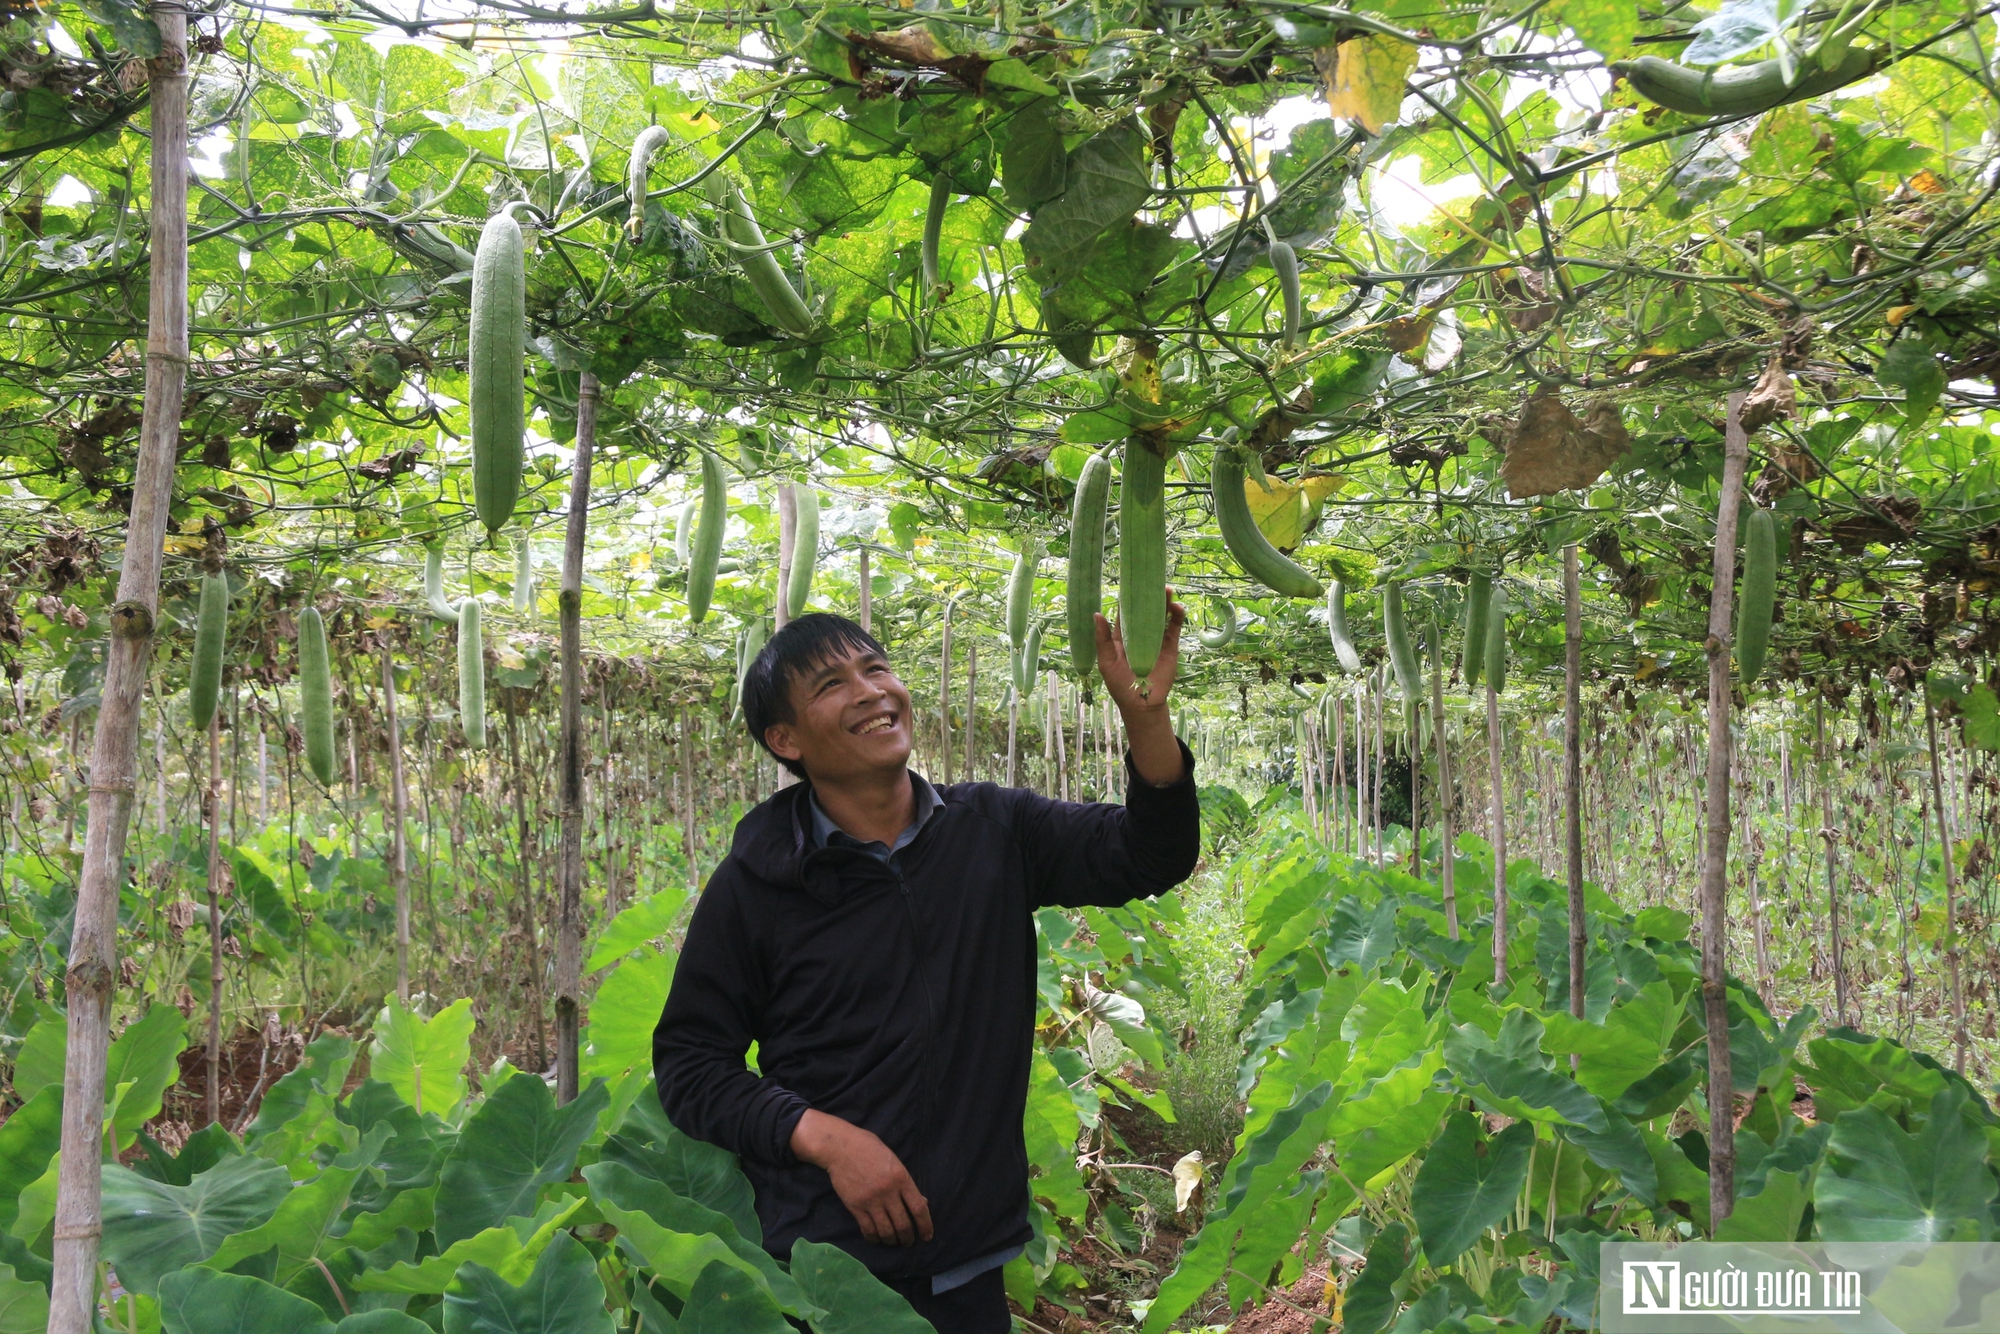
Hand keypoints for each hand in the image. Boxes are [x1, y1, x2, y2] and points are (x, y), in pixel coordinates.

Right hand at [790, 1109, 932, 1246]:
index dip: (925, 1226)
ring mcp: (871, 1200)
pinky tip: (877, 1238)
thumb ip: (907, 1182)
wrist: (840, 1147)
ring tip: (894, 1242)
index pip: (919, 1208)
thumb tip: (921, 1202)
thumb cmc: (869, 1149)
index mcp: (901, 1178)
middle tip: (908, 1242)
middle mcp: (888, 1192)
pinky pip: (868, 1229)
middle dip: (908, 1238)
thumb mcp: (894, 1161)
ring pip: (886, 1230)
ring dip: (892, 1241)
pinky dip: (874, 1238)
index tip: (927, 1236)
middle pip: (903, 1224)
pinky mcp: (855, 1206)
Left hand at [1095, 591, 1187, 785]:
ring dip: (1164, 603)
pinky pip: (1175, 628)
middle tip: (1153, 581)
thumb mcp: (1106, 662)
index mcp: (1122, 636)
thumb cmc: (1120, 684)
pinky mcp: (1170, 646)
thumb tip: (1096, 614)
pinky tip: (1177, 607)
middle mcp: (1139, 634)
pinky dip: (1177, 617)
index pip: (1125, 613)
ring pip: (1161, 616)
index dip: (1127, 599)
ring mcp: (1156, 639)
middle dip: (1149, 596)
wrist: (1142, 704)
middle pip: (1145, 610)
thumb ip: (1102, 639)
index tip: (1131, 582)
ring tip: (1167, 590)